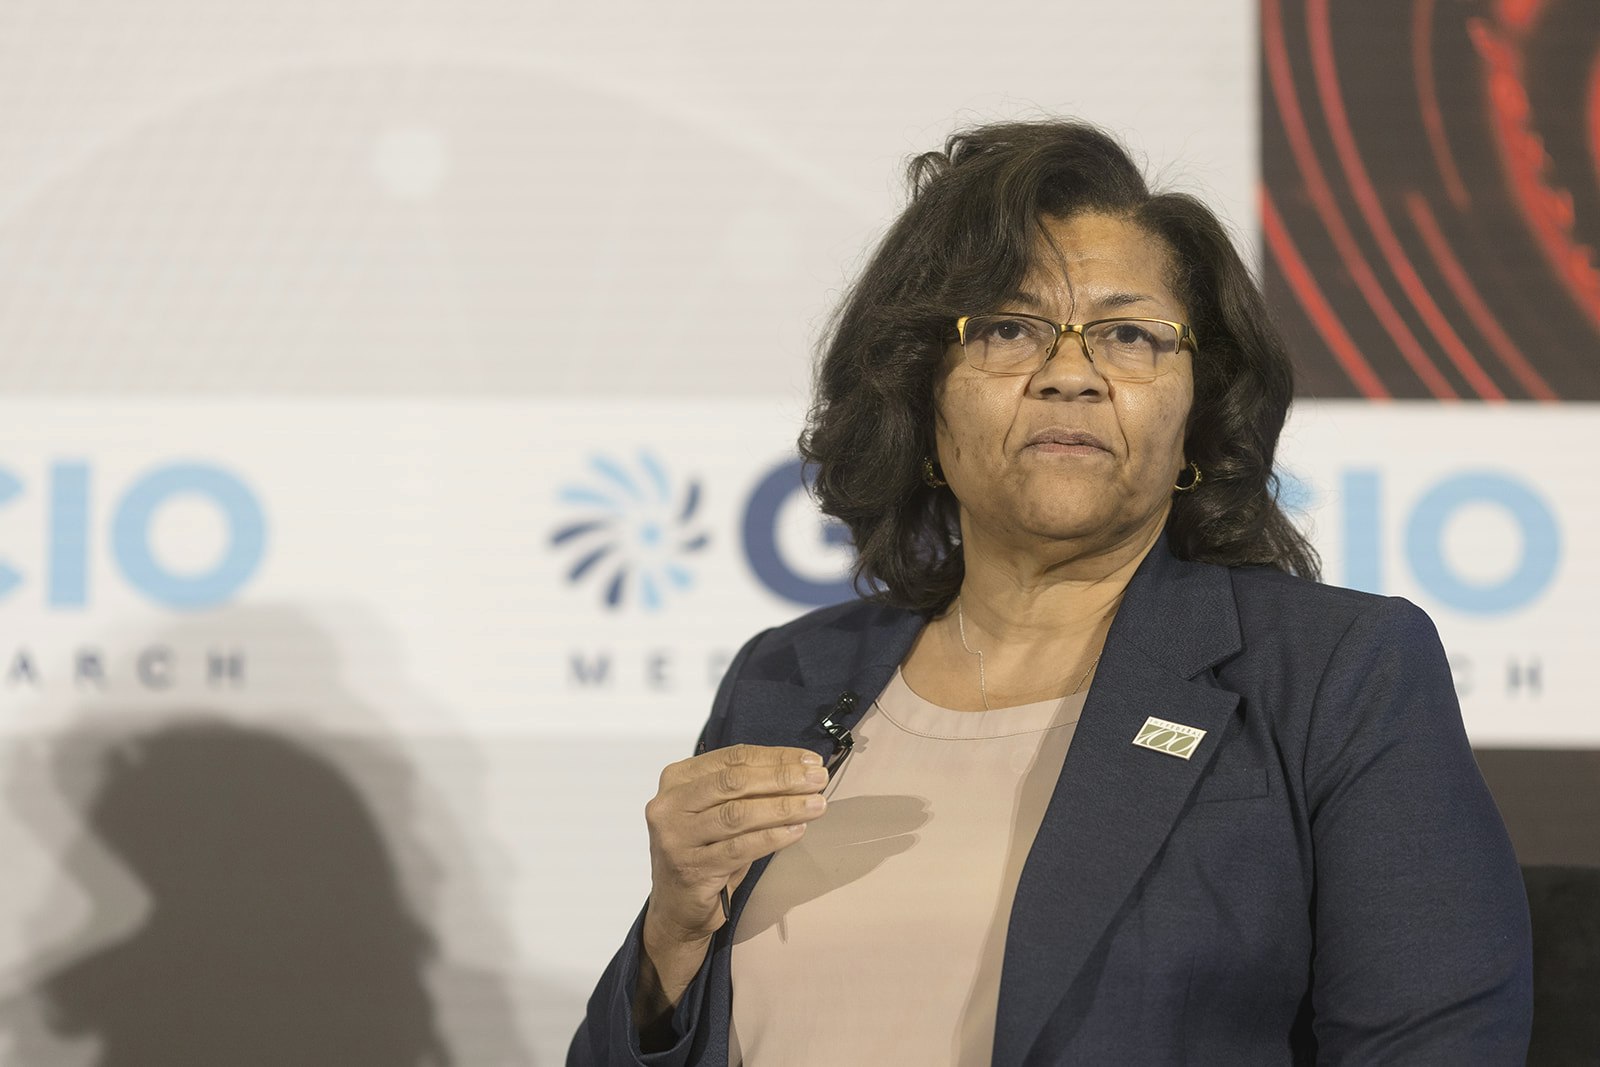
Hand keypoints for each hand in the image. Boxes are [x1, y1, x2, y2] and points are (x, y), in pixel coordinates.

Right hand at [633, 744, 828, 1033]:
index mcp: (677, 779)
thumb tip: (801, 770)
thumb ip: (746, 789)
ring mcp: (677, 837)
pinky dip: (773, 837)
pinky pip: (741, 848)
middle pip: (734, 783)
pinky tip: (798, 830)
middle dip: (782, 778)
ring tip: (817, 804)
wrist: (677, 908)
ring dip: (783, 807)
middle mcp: (669, 804)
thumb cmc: (705, 851)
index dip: (775, 757)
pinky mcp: (691, 868)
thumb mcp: (718, 810)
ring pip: (738, 814)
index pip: (732, 758)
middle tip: (818, 779)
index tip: (811, 760)